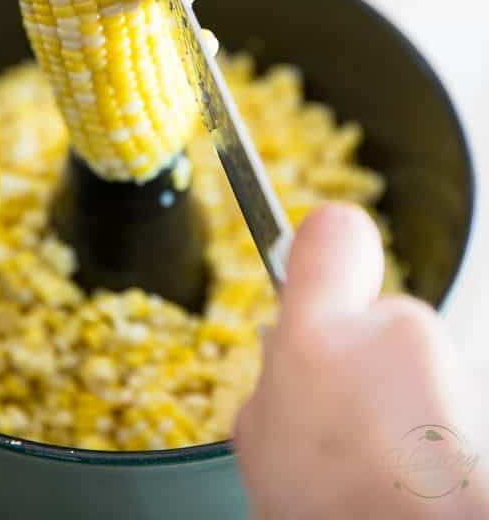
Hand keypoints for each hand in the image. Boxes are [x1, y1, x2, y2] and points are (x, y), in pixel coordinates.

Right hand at [235, 204, 487, 518]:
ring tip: (396, 473)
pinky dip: (449, 436)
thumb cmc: (336, 515)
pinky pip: (463, 403)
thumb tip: (289, 350)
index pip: (335, 233)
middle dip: (374, 362)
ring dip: (415, 407)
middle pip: (389, 319)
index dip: (327, 251)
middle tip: (356, 428)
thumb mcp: (261, 445)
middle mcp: (401, 335)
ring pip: (429, 370)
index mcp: (322, 338)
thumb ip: (276, 374)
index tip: (324, 269)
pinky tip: (428, 482)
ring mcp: (460, 370)